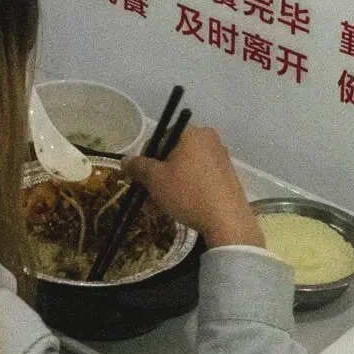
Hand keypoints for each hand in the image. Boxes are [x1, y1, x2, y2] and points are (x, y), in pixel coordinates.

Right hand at [123, 127, 261, 248]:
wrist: (227, 221)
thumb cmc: (188, 193)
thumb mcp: (155, 180)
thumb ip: (138, 166)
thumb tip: (125, 159)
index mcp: (191, 132)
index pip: (160, 137)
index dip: (145, 158)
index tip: (139, 178)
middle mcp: (208, 139)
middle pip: (173, 153)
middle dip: (157, 174)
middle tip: (147, 195)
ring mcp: (221, 157)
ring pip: (186, 167)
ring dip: (170, 184)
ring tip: (159, 207)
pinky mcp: (228, 176)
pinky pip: (200, 176)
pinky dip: (187, 188)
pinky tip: (179, 207)